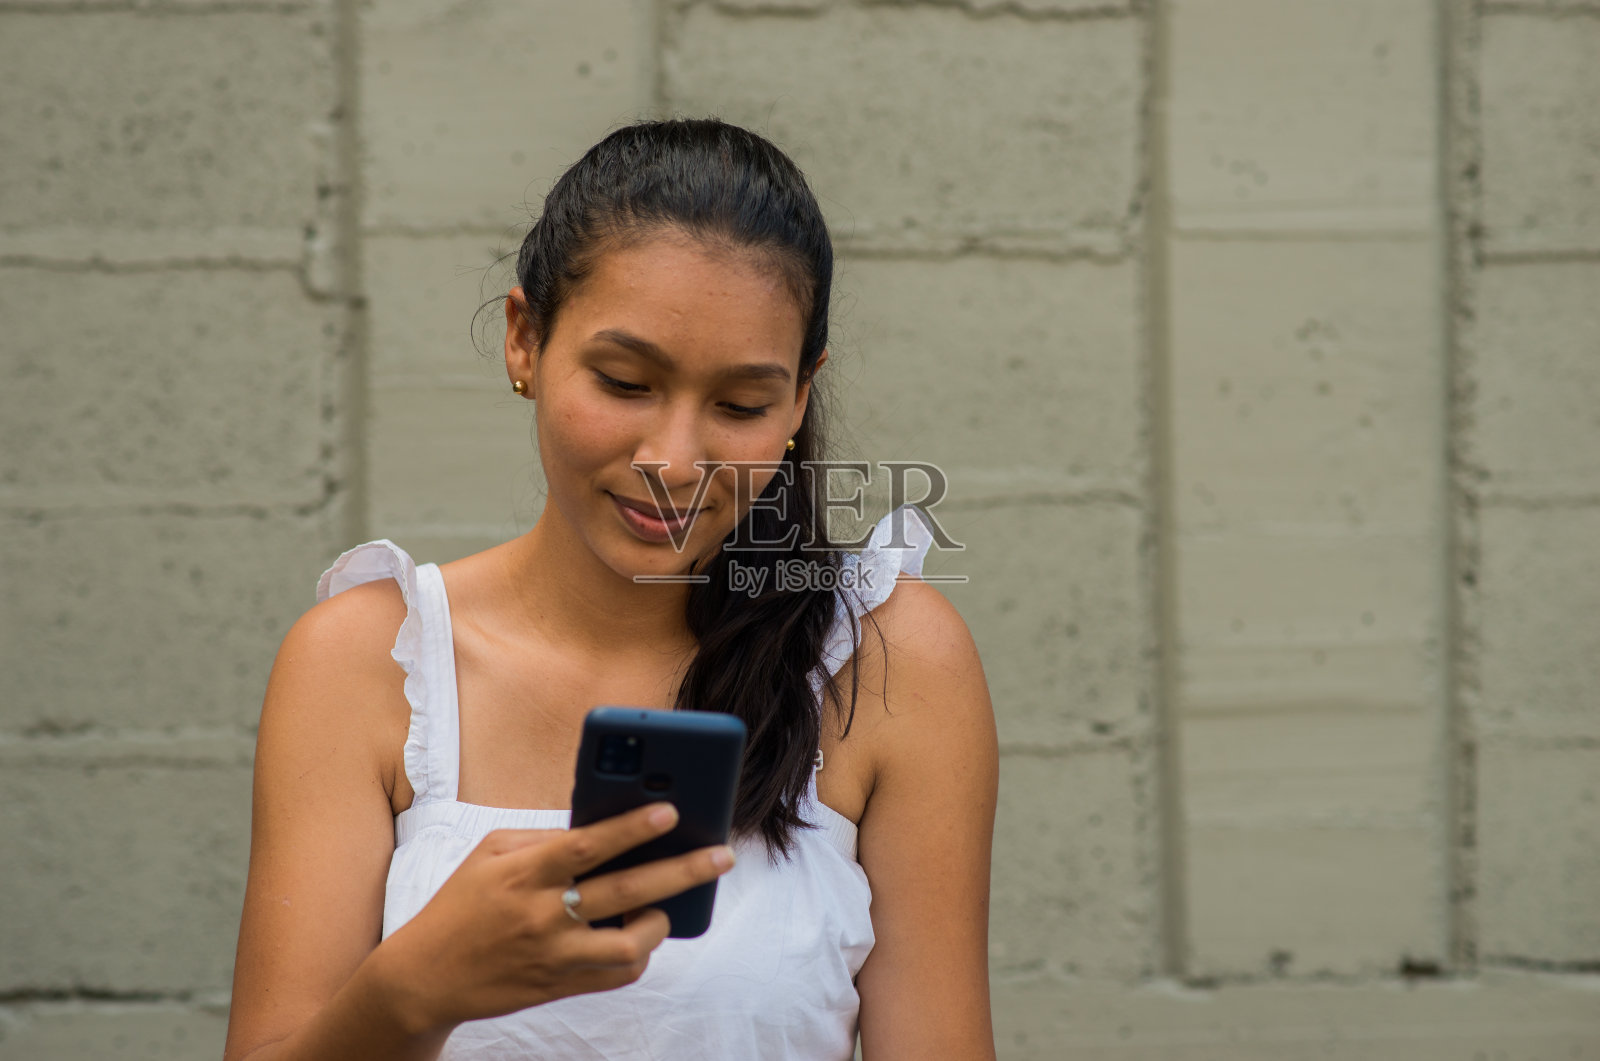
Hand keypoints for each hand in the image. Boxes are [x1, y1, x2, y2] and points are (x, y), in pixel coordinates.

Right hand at [372, 803, 734, 1034]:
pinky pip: (617, 974)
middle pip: (626, 891)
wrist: (425, 976)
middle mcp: (543, 915)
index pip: (586, 846)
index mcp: (523, 873)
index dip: (630, 828)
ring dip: (659, 922)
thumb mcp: (490, 854)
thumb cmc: (462, 903)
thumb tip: (601, 826)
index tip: (669, 811)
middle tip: (721, 855)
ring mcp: (554, 956)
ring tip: (665, 905)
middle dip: (681, 871)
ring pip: (630, 944)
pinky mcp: (560, 986)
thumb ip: (545, 838)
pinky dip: (638, 953)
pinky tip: (641, 933)